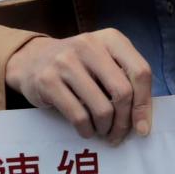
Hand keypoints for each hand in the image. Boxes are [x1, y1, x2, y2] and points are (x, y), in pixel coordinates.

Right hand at [4, 30, 152, 143]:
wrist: (30, 60)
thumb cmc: (77, 66)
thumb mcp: (103, 61)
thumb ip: (124, 80)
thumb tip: (142, 120)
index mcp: (111, 38)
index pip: (140, 72)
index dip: (144, 104)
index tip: (142, 128)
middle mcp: (89, 45)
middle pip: (123, 92)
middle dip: (124, 121)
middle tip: (119, 134)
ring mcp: (66, 61)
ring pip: (102, 108)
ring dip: (105, 128)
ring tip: (102, 131)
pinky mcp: (48, 80)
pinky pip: (79, 116)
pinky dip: (87, 130)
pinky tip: (86, 131)